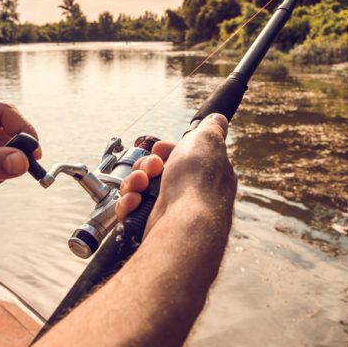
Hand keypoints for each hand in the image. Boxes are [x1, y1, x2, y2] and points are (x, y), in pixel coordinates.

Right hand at [115, 113, 235, 236]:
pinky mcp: (152, 227)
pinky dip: (128, 203)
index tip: (160, 150)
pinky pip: (132, 209)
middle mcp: (189, 194)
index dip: (167, 151)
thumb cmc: (197, 183)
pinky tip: (134, 202)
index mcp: (206, 174)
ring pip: (141, 188)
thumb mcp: (207, 141)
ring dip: (134, 181)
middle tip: (151, 167)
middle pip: (156, 171)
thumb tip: (218, 119)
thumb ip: (211, 129)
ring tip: (140, 185)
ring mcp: (171, 212)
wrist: (183, 225)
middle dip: (146, 165)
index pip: (182, 158)